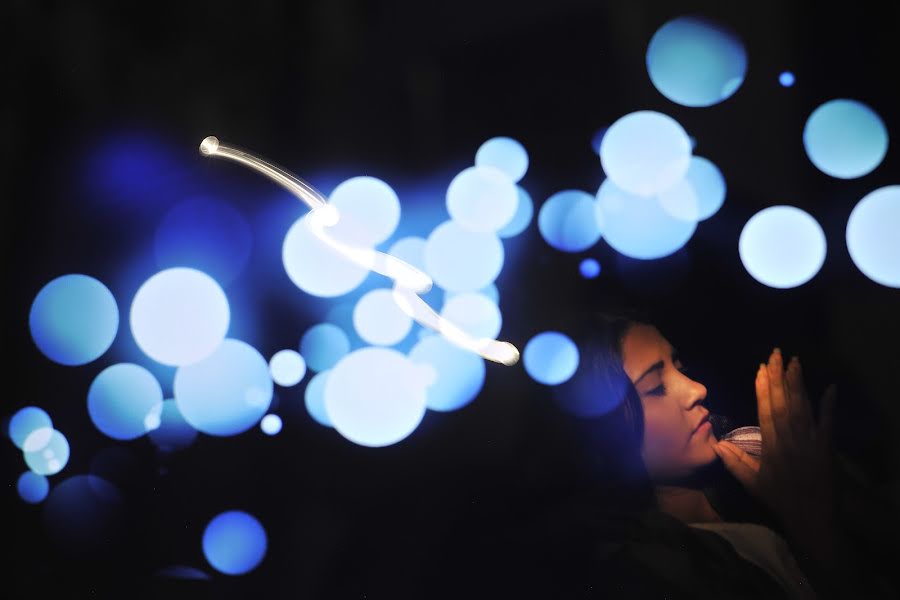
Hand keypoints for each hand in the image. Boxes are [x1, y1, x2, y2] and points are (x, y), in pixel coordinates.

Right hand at [713, 348, 837, 536]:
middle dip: (779, 377)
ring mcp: (810, 441)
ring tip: (795, 362)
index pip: (766, 411)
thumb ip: (734, 463)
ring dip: (798, 383)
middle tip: (776, 354)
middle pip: (783, 402)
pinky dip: (830, 404)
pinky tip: (831, 387)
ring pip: (803, 407)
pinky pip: (828, 422)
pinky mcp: (827, 446)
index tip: (760, 369)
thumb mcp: (752, 483)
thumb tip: (716, 444)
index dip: (763, 389)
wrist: (811, 516)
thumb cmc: (779, 499)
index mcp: (771, 446)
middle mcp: (790, 438)